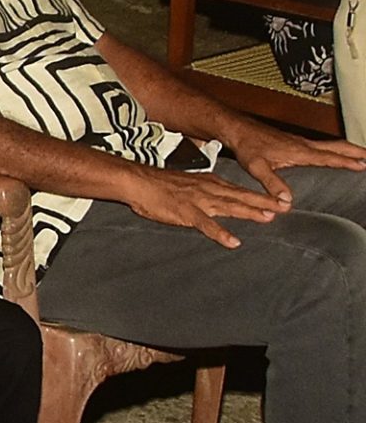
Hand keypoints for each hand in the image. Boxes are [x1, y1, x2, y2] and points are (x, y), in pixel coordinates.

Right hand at [121, 166, 284, 247]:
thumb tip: (215, 199)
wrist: (137, 181)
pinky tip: (233, 241)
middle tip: (284, 208)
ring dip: (249, 212)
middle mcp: (208, 190)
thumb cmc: (158, 184)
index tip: (278, 201)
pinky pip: (206, 224)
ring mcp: (198, 201)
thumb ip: (202, 191)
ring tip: (267, 219)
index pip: (239, 190)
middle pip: (241, 197)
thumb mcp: (186, 183)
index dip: (259, 196)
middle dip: (263, 202)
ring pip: (229, 207)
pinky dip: (220, 233)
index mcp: (208, 183)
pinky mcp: (186, 212)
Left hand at [226, 118, 365, 204]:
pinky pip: (322, 145)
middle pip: (337, 147)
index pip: (328, 157)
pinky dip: (336, 148)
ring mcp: (301, 142)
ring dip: (349, 149)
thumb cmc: (247, 146)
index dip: (346, 161)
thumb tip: (287, 201)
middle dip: (356, 151)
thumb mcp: (257, 167)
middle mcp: (303, 144)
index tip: (363, 165)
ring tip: (363, 155)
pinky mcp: (296, 141)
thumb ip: (272, 183)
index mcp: (298, 151)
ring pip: (331, 144)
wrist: (238, 129)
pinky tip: (336, 154)